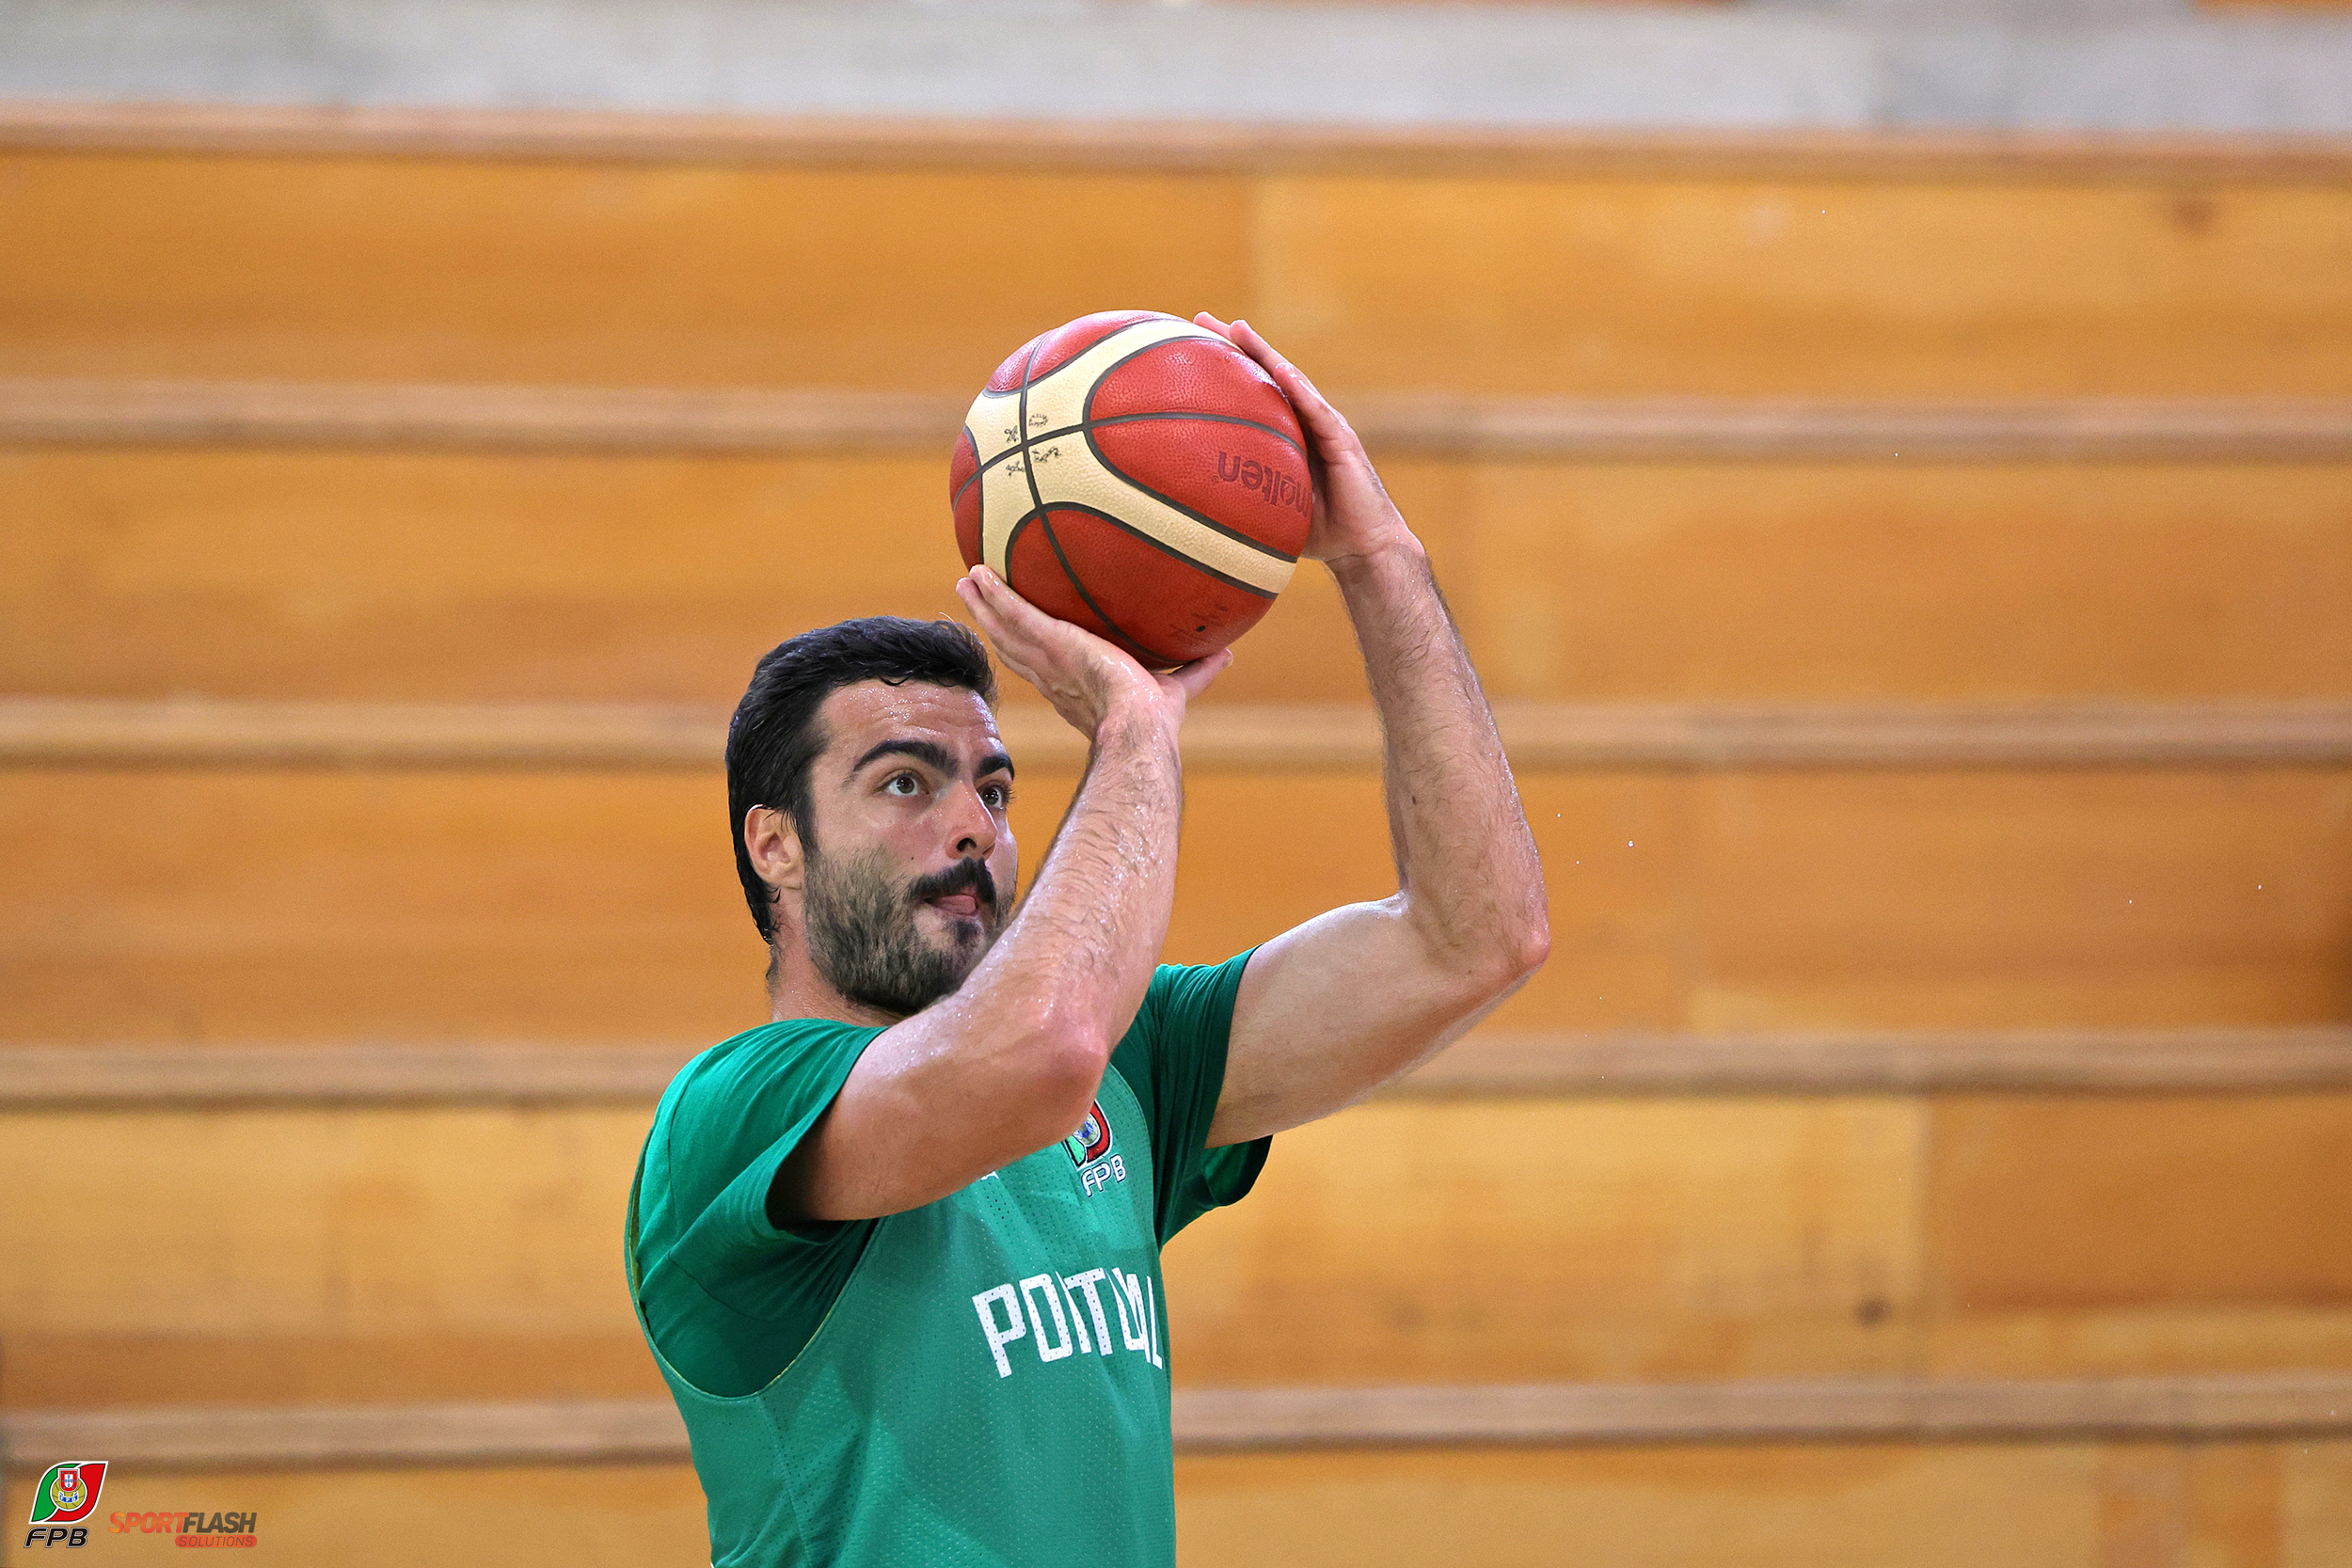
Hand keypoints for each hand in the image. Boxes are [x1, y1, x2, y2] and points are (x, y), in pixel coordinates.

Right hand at [955, 565, 1230, 738]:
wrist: (1140, 725)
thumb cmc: (1157, 720)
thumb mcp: (1179, 686)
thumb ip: (1200, 669)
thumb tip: (1230, 653)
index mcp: (1073, 688)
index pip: (1044, 668)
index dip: (1027, 652)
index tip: (1018, 636)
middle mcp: (1053, 676)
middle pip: (1012, 647)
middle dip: (993, 624)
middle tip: (974, 600)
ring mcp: (1047, 661)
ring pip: (1004, 631)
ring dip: (983, 607)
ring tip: (965, 583)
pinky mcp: (1050, 644)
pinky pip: (1015, 614)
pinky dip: (994, 595)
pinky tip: (978, 574)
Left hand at [1194, 312, 1419, 570]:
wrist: (1364, 548)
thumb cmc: (1319, 533)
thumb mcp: (1272, 510)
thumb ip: (1243, 498)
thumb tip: (1194, 505)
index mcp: (1290, 433)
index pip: (1254, 391)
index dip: (1227, 366)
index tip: (1191, 343)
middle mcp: (1308, 422)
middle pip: (1269, 374)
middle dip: (1238, 344)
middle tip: (1202, 318)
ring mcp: (1328, 427)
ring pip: (1293, 382)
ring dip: (1266, 354)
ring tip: (1238, 328)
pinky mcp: (1344, 441)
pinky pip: (1319, 412)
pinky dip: (1301, 390)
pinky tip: (1282, 370)